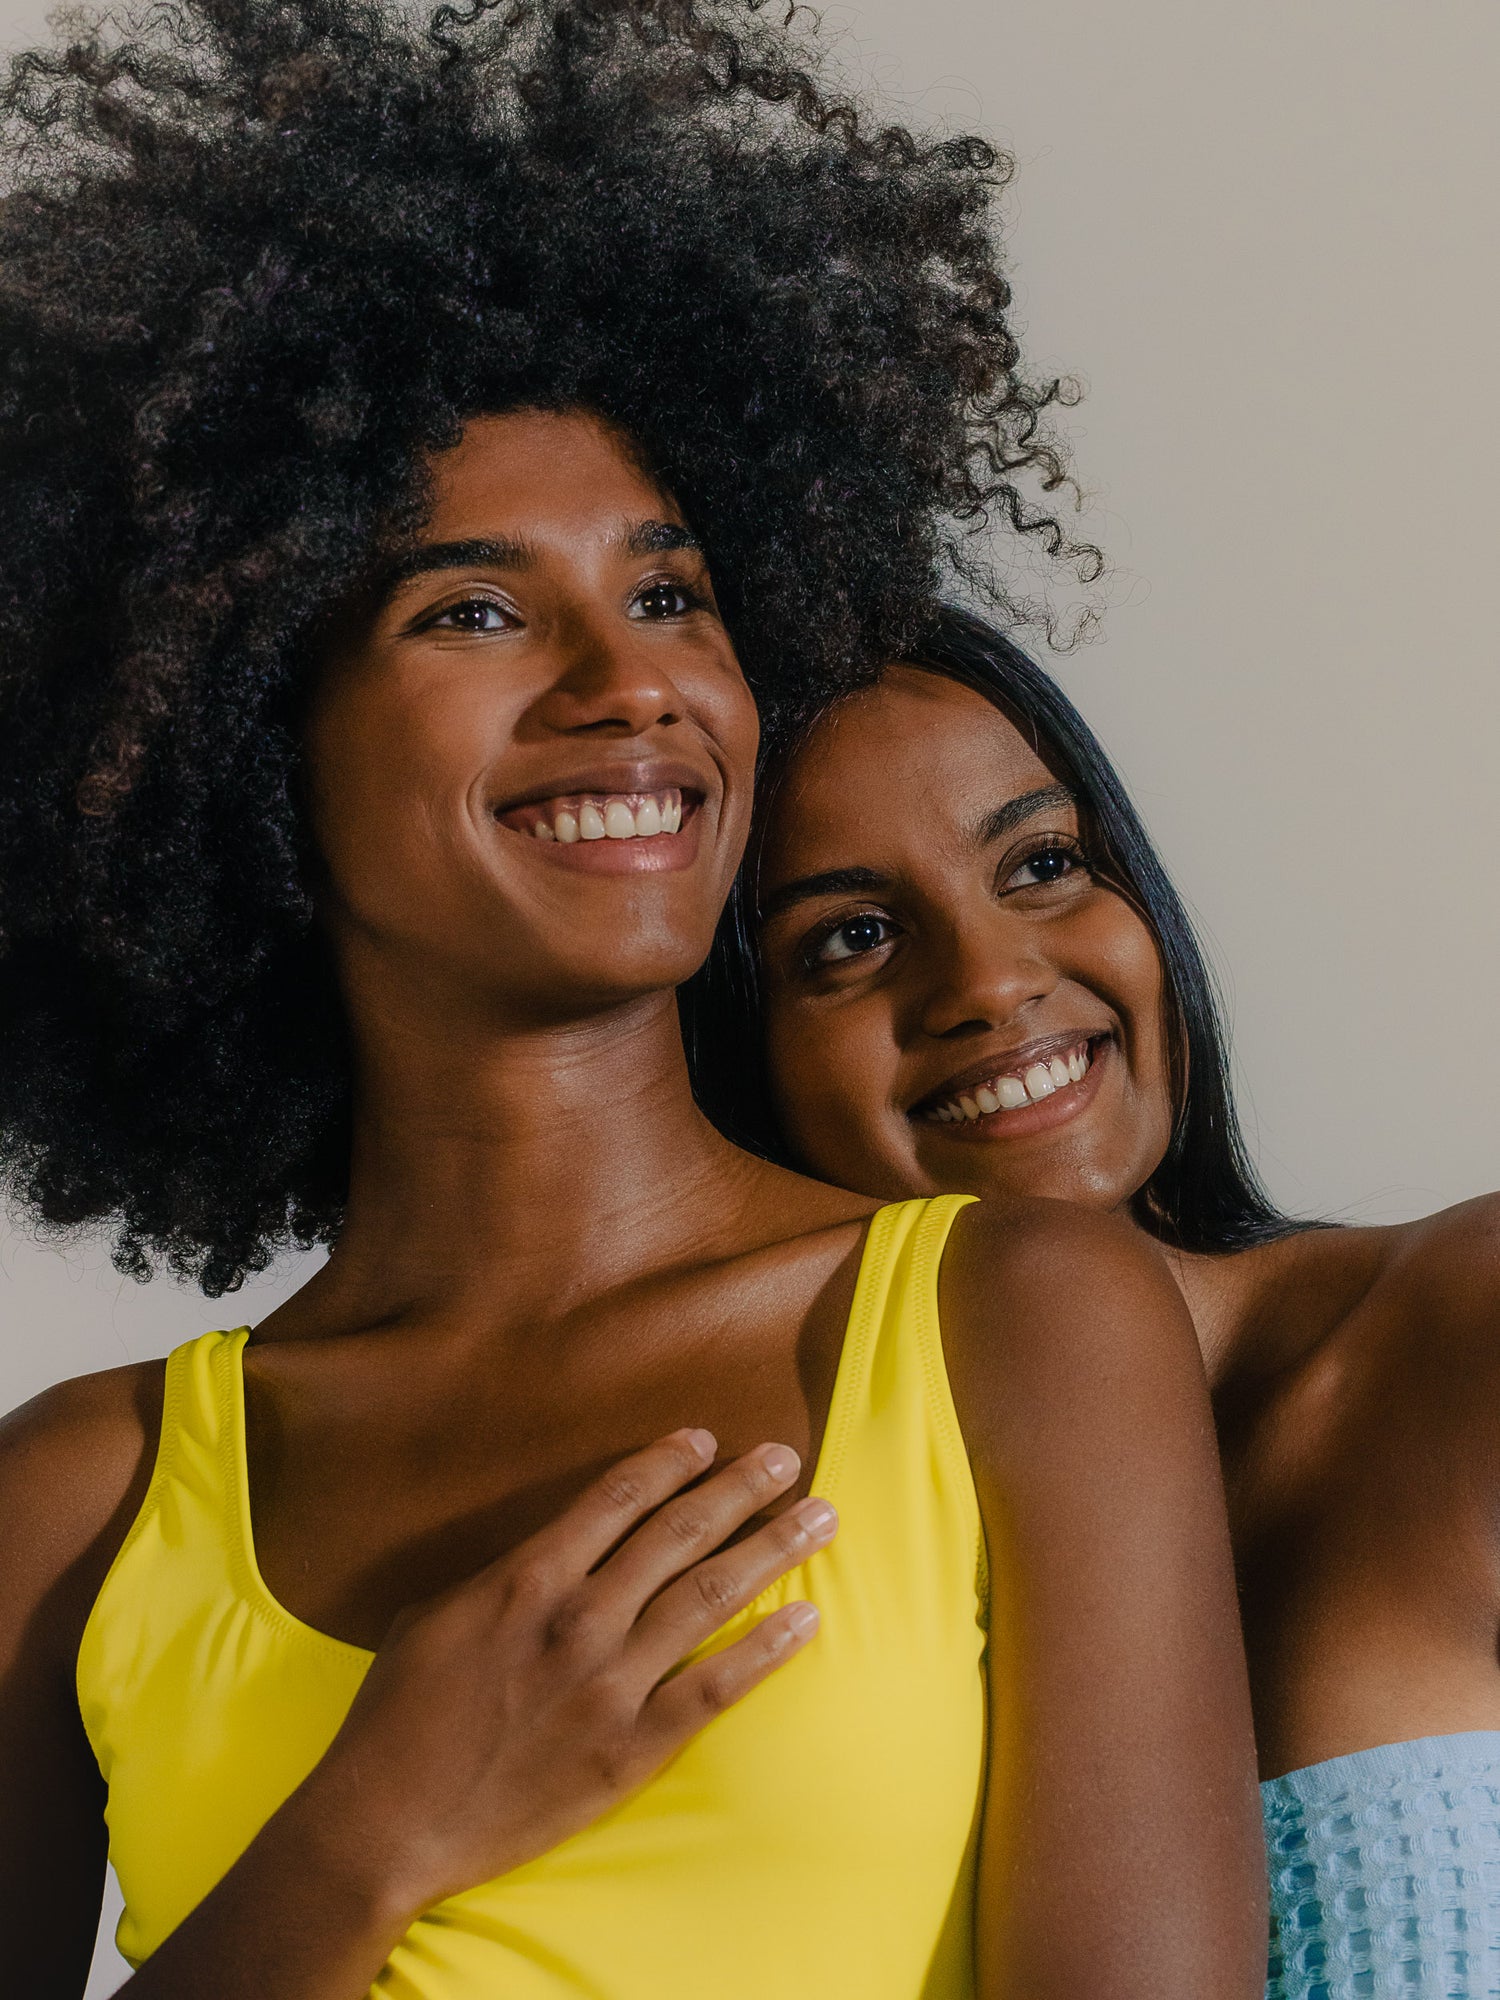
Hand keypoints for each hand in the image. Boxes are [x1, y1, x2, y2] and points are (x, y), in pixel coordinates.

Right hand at [303, 1428, 834, 1920]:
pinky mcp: (626, 1749)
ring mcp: (608, 1684)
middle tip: (787, 1460)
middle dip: (741, 1489)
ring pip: (710, 1596)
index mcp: (527, 1577)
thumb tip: (548, 1551)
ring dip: (772, 1549)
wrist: (384, 1823)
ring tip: (821, 1518)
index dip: (670, 1462)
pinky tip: (806, 1619)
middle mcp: (578, 1617)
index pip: (619, 1498)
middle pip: (680, 1533)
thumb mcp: (436, 1615)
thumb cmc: (396, 1718)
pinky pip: (713, 1688)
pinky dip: (765, 1650)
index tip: (708, 1440)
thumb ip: (501, 1577)